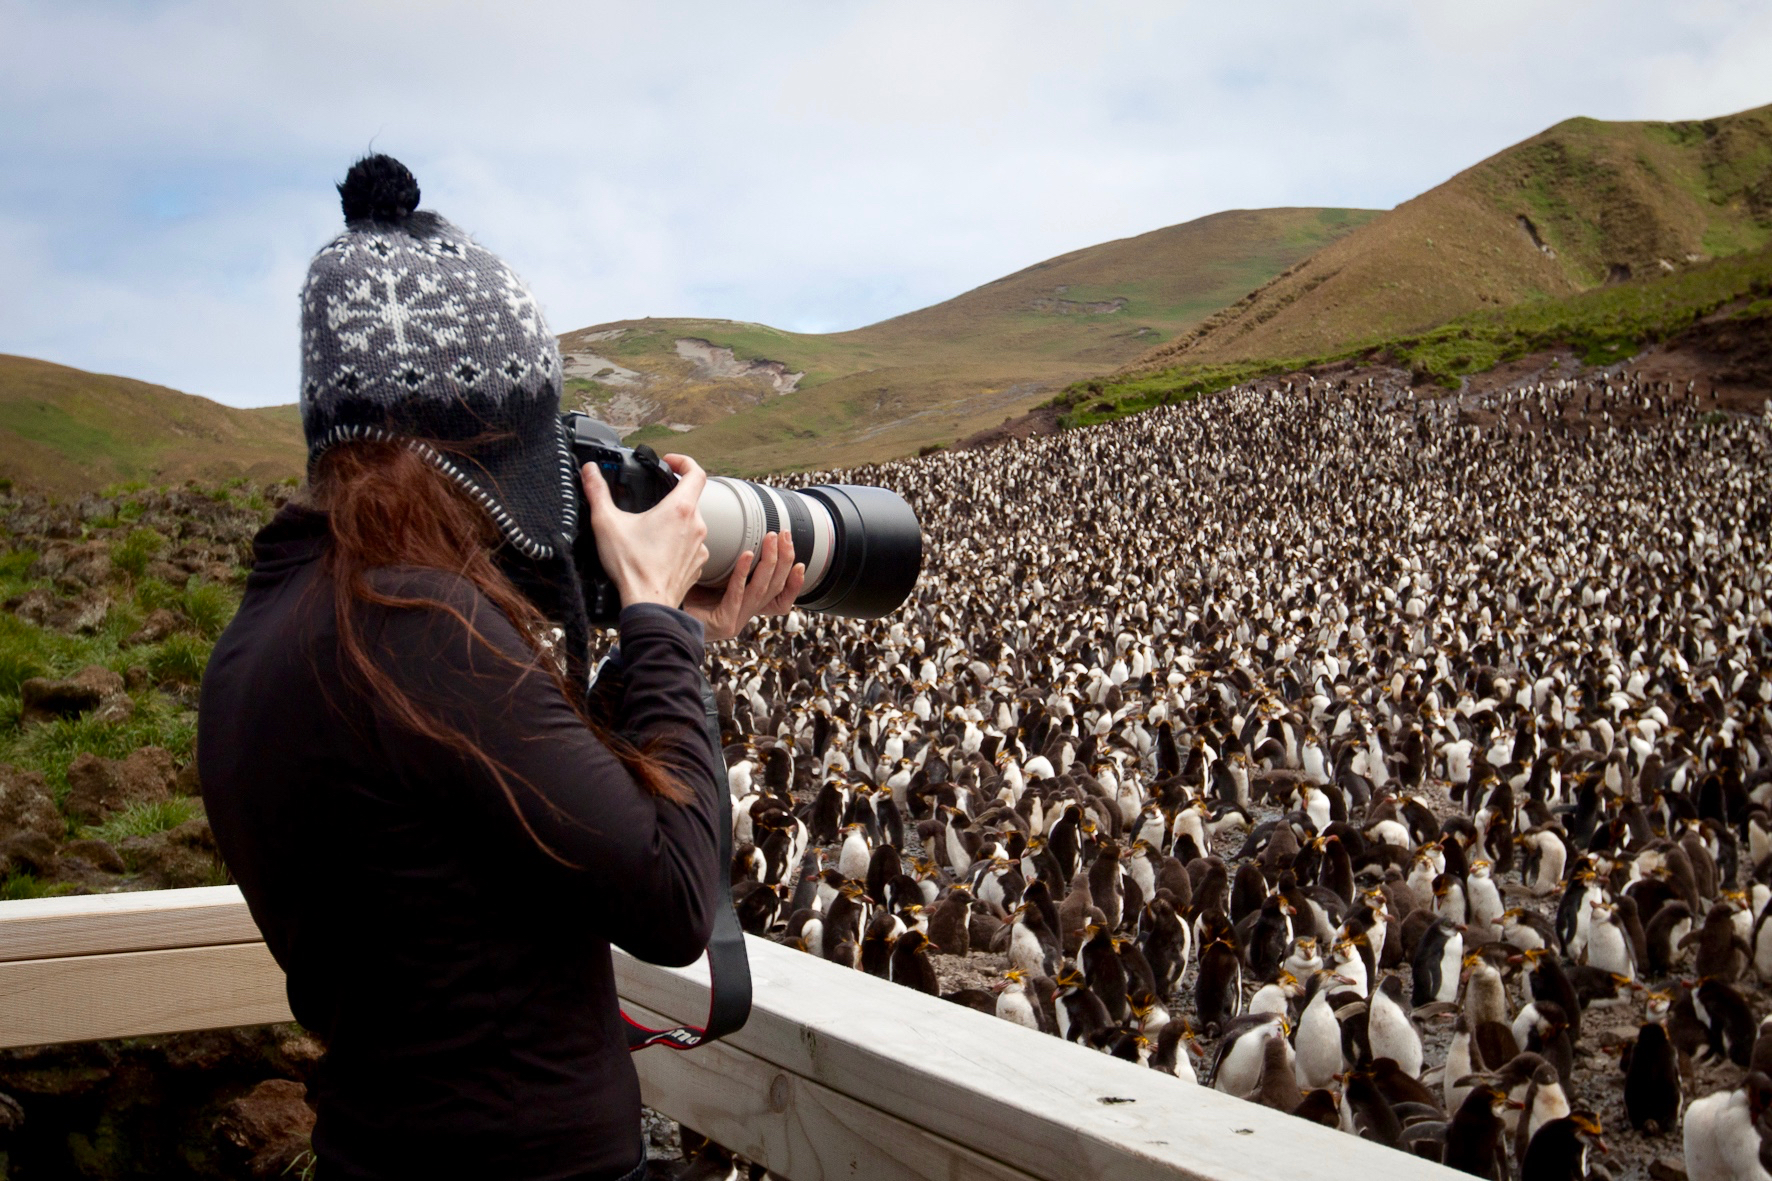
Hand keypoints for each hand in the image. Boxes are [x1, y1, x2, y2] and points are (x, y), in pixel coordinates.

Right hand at [581, 454, 708, 610]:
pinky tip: (658, 551)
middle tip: (651, 501)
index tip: (670, 463)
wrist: (648, 604)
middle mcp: (696, 525)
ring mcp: (700, 546)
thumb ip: (597, 492)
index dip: (684, 461)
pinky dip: (677, 544)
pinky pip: (691, 546)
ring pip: (691, 524)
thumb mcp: (606, 523)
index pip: (696, 473)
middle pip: (691, 499)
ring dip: (675, 522)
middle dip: (671, 496)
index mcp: (679, 509)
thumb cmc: (632, 567)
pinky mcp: (697, 564)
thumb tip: (590, 471)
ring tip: (651, 529)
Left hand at [682, 529, 805, 641]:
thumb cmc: (683, 593)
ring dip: (768, 561)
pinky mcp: (723, 623)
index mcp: (745, 607)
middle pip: (774, 588)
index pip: (780, 600)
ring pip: (760, 590)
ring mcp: (735, 621)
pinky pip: (736, 594)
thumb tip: (737, 535)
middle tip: (784, 535)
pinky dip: (743, 573)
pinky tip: (745, 555)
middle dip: (784, 560)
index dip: (794, 584)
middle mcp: (744, 615)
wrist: (661, 617)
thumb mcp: (712, 578)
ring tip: (771, 538)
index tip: (801, 563)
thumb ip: (727, 565)